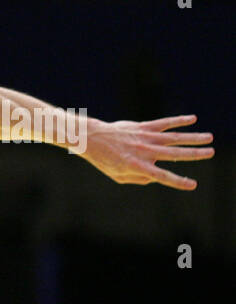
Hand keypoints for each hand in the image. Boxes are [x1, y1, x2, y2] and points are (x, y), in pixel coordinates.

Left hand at [78, 115, 212, 190]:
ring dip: (193, 137)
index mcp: (138, 167)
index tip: (193, 184)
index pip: (162, 176)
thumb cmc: (105, 160)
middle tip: (211, 153)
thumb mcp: (118, 176)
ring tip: (209, 137)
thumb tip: (156, 178)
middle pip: (174, 153)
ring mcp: (145, 138)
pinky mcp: (143, 127)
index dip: (178, 181)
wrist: (93, 139)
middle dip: (195, 154)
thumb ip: (138, 179)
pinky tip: (192, 119)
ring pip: (174, 137)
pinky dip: (179, 121)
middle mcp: (144, 152)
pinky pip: (164, 123)